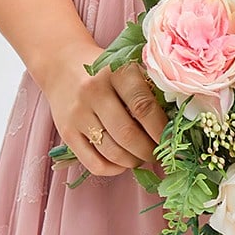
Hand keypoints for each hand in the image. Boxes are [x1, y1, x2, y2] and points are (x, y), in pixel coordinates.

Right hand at [41, 38, 166, 177]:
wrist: (61, 64)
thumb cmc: (105, 71)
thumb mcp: (127, 69)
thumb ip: (148, 92)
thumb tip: (173, 128)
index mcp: (116, 72)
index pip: (143, 107)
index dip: (161, 130)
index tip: (171, 141)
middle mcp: (94, 92)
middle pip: (128, 134)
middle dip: (149, 151)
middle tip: (158, 154)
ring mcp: (78, 113)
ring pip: (112, 152)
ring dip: (133, 162)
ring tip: (141, 157)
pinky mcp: (66, 132)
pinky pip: (94, 163)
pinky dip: (114, 170)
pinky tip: (122, 162)